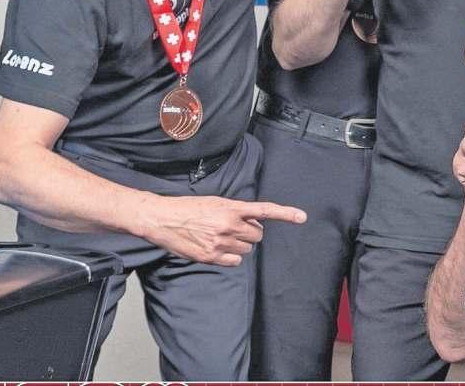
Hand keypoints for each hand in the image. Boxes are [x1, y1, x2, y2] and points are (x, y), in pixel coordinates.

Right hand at [142, 195, 306, 266]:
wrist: (162, 218)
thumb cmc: (189, 208)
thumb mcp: (216, 202)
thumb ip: (236, 211)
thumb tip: (253, 222)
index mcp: (231, 208)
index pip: (265, 210)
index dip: (286, 214)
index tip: (302, 217)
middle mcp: (229, 225)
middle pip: (258, 235)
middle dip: (251, 233)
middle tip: (234, 228)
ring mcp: (220, 243)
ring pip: (247, 249)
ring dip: (240, 245)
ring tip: (221, 237)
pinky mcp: (210, 257)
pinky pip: (235, 262)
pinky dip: (231, 257)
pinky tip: (218, 248)